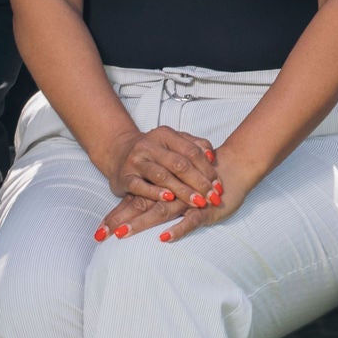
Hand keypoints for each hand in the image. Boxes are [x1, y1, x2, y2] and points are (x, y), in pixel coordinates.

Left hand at [94, 159, 237, 244]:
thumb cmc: (206, 177)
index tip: (98, 233)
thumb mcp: (183, 184)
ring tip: (121, 233)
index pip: (136, 202)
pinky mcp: (204, 210)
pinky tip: (163, 238)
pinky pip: (190, 221)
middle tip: (101, 234)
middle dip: (121, 219)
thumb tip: (139, 209)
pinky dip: (177, 230)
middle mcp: (172, 193)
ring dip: (140, 223)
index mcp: (164, 188)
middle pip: (142, 207)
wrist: (234, 165)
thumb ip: (163, 194)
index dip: (117, 215)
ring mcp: (187, 201)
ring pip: (160, 212)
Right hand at [99, 126, 219, 204]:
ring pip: (163, 176)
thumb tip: (212, 157)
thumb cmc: (154, 151)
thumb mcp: (173, 142)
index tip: (218, 185)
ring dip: (183, 191)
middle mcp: (149, 145)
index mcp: (165, 135)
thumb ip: (195, 146)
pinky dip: (156, 193)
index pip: (191, 151)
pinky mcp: (125, 177)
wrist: (119, 153)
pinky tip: (169, 199)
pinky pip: (141, 186)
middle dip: (199, 183)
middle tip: (212, 198)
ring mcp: (136, 161)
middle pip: (179, 164)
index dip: (207, 169)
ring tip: (198, 202)